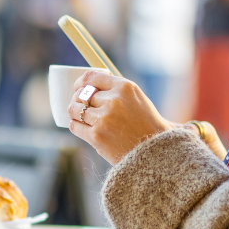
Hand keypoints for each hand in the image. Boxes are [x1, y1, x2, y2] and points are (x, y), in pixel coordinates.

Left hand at [67, 70, 182, 163]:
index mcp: (124, 87)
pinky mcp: (96, 136)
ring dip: (74, 112)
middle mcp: (113, 100)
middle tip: (81, 107)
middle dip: (78, 100)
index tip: (78, 87)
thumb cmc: (145, 124)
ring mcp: (104, 119)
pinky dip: (76, 126)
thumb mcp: (136, 98)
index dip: (80, 82)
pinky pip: (74, 126)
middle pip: (81, 94)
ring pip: (74, 109)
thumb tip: (88, 85)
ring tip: (80, 117)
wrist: (155, 150)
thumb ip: (116, 90)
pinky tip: (82, 128)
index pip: (91, 77)